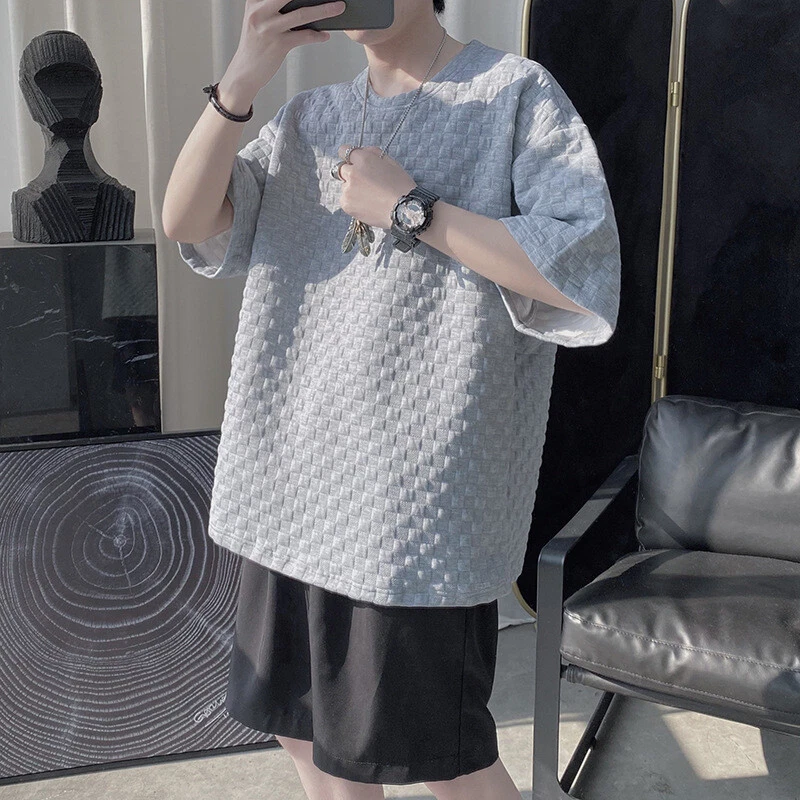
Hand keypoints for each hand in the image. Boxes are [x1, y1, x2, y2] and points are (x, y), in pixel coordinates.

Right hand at [223, 0, 346, 98]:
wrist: (244, 72)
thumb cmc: (255, 45)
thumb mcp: (257, 19)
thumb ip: (272, 7)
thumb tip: (302, 3)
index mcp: (254, 1)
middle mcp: (260, 11)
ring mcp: (269, 28)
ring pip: (302, 14)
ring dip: (324, 10)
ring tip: (338, 7)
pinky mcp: (278, 45)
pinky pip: (303, 37)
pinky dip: (317, 36)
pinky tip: (325, 35)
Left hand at [336, 145, 416, 229]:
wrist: (404, 210)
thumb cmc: (401, 186)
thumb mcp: (391, 162)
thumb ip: (374, 153)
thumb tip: (362, 150)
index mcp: (363, 159)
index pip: (344, 150)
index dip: (349, 157)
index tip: (352, 162)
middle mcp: (352, 173)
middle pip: (341, 169)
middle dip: (350, 173)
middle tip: (364, 182)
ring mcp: (348, 189)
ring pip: (344, 186)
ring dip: (352, 189)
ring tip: (369, 197)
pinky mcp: (346, 204)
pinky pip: (345, 200)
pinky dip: (353, 202)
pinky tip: (367, 205)